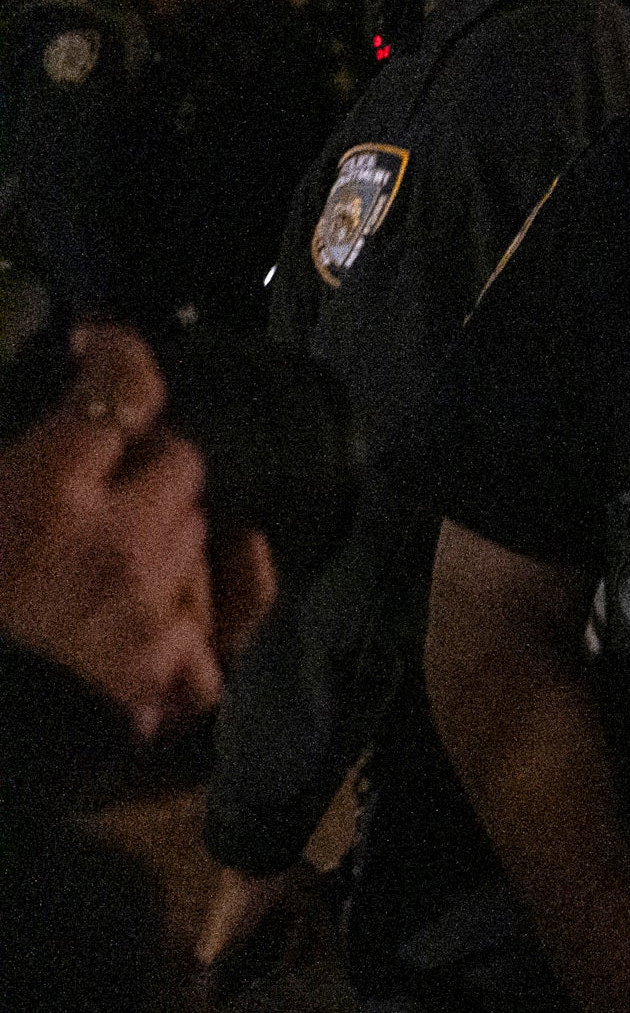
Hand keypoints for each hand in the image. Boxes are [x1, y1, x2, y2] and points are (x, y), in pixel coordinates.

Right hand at [0, 322, 221, 735]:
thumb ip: (6, 462)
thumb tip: (40, 431)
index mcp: (45, 495)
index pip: (120, 393)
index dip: (118, 358)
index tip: (99, 347)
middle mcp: (118, 539)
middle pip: (179, 461)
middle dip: (145, 458)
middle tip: (98, 473)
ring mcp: (153, 604)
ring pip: (199, 530)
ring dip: (165, 526)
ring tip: (109, 546)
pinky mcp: (170, 665)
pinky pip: (226, 612)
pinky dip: (213, 596)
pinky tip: (194, 588)